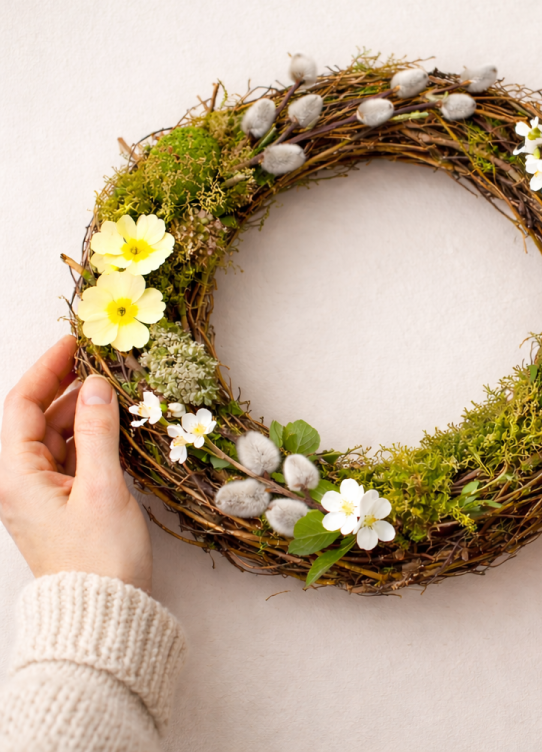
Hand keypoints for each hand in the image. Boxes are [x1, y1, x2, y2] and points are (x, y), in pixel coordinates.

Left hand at [0, 336, 151, 592]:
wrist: (104, 610)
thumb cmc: (99, 555)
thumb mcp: (102, 487)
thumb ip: (98, 431)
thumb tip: (97, 385)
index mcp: (15, 475)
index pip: (21, 405)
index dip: (46, 368)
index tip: (73, 343)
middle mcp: (20, 480)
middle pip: (36, 417)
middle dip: (65, 386)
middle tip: (101, 361)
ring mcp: (40, 492)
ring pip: (55, 435)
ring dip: (80, 410)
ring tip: (113, 388)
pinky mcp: (61, 502)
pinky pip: (70, 455)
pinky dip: (89, 434)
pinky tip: (113, 423)